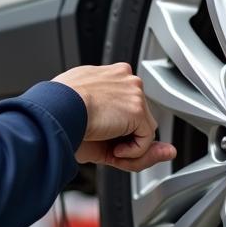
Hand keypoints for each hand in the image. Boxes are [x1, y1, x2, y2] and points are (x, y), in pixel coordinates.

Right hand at [52, 62, 176, 172]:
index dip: (116, 123)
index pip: (124, 101)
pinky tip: (113, 149)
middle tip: (101, 142)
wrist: (55, 111)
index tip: (100, 130)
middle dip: (124, 136)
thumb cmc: (60, 115)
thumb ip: (131, 140)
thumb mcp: (94, 126)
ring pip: (144, 129)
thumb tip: (170, 152)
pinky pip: (145, 140)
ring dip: (128, 145)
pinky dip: (132, 152)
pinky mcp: (137, 108)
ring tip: (104, 145)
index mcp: (108, 74)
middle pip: (137, 117)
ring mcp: (133, 91)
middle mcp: (124, 78)